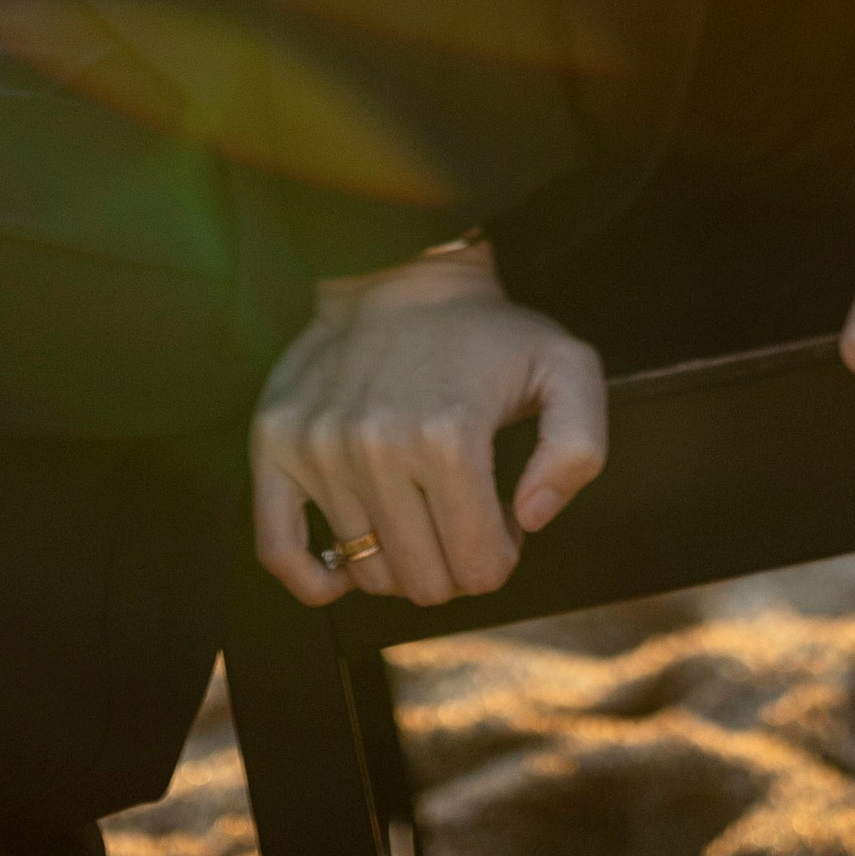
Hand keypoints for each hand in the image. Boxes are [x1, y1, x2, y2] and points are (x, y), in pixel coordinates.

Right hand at [251, 241, 607, 607]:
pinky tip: (348, 564)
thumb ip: (578, 448)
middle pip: (425, 583)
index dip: (501, 554)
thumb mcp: (567, 368)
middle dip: (456, 562)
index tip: (501, 518)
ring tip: (419, 509)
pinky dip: (318, 578)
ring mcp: (319, 447)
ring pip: (367, 575)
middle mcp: (377, 446)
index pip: (480, 568)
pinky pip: (279, 552)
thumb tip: (530, 518)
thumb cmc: (488, 332)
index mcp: (450, 436)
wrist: (402, 272)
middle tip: (461, 514)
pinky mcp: (275, 443)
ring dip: (401, 559)